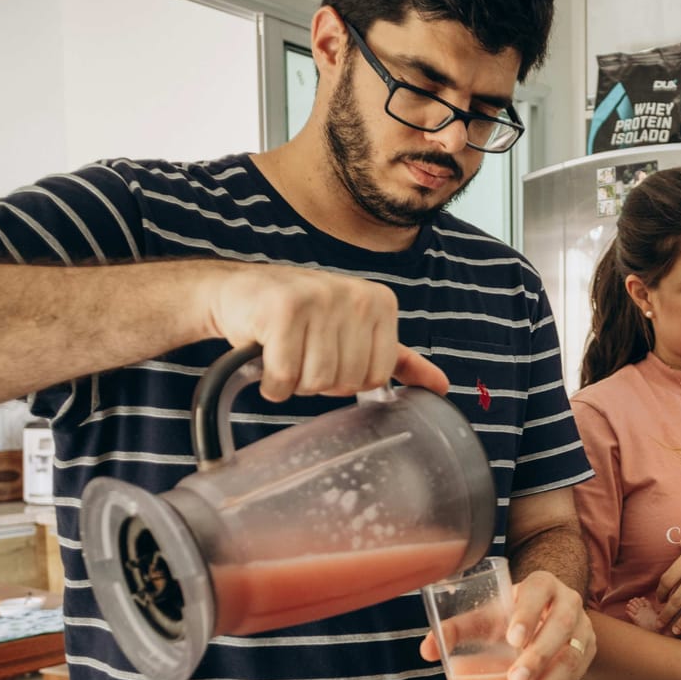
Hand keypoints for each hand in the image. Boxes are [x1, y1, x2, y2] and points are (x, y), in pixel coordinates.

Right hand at [204, 262, 447, 400]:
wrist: (239, 292)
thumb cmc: (302, 317)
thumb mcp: (357, 332)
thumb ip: (399, 360)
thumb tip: (441, 387)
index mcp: (381, 302)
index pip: (378, 375)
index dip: (348, 379)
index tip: (329, 356)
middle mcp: (355, 295)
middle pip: (348, 381)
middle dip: (320, 382)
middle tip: (302, 353)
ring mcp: (320, 299)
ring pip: (317, 382)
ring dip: (294, 383)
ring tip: (285, 354)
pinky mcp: (283, 310)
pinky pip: (285, 377)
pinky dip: (272, 384)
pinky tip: (266, 360)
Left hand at [420, 570, 594, 679]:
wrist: (551, 619)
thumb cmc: (513, 616)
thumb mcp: (488, 616)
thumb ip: (457, 629)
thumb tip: (426, 651)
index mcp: (542, 585)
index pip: (539, 590)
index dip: (528, 613)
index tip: (513, 639)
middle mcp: (568, 603)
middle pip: (561, 626)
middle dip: (539, 656)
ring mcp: (583, 630)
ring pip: (573, 658)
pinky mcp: (588, 656)